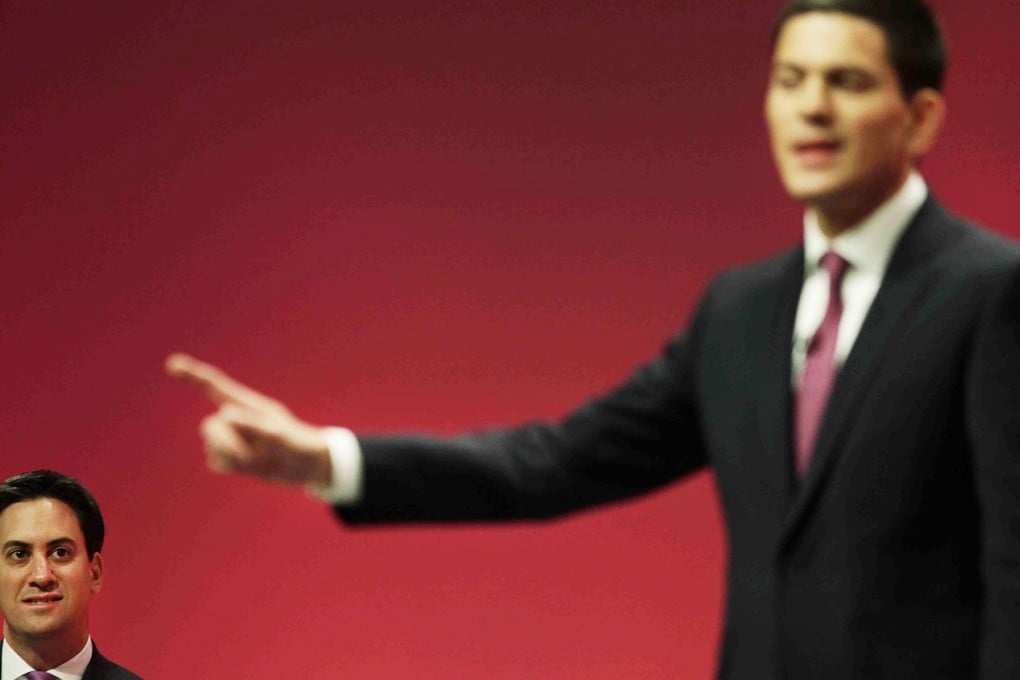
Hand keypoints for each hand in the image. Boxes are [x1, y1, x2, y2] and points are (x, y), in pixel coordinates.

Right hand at [165, 353, 332, 485]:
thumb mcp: (280, 436)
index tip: (172, 364)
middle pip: (209, 426)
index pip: (216, 387)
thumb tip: (225, 414)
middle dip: (222, 442)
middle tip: (246, 455)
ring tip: (258, 460)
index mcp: (248, 406)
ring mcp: (234, 438)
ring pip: (211, 446)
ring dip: (229, 457)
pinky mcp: (234, 456)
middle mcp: (238, 420)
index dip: (193, 376)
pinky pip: (216, 461)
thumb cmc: (299, 444)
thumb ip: (255, 426)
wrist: (308, 466)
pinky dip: (228, 465)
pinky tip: (247, 466)